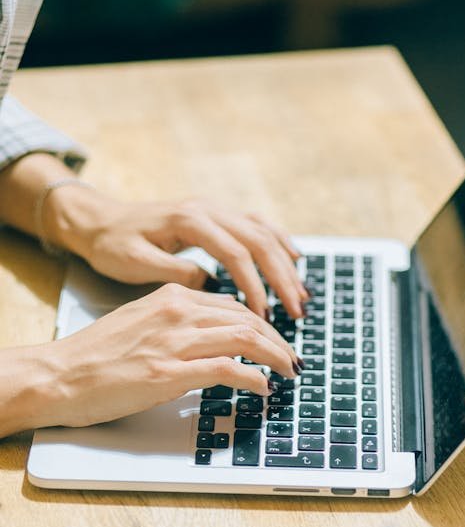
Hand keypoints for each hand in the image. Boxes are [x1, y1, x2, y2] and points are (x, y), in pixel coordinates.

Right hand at [30, 283, 299, 427]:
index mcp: (171, 297)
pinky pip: (228, 369)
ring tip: (289, 372)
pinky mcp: (170, 373)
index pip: (233, 305)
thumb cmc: (98, 357)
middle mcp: (176, 312)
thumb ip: (179, 325)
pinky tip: (263, 389)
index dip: (264, 325)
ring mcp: (174, 342)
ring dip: (276, 357)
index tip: (278, 341)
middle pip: (247, 319)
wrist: (60, 375)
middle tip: (294, 360)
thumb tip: (216, 341)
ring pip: (246, 338)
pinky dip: (253, 379)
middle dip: (279, 341)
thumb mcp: (143, 325)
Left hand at [44, 185, 307, 318]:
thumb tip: (212, 286)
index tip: (264, 317)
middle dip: (282, 278)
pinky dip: (280, 242)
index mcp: (189, 220)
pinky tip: (295, 260)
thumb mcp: (136, 263)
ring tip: (302, 296)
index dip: (255, 286)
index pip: (235, 253)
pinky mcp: (217, 215)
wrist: (99, 221)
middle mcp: (208, 209)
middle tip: (298, 312)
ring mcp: (216, 209)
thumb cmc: (113, 246)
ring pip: (264, 232)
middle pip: (259, 241)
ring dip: (286, 265)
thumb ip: (176, 273)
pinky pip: (258, 225)